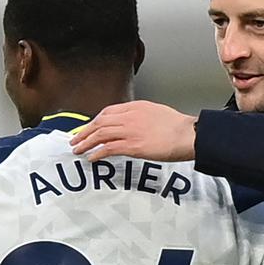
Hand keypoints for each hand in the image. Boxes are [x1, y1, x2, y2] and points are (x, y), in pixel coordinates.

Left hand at [70, 101, 196, 161]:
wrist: (187, 134)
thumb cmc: (178, 127)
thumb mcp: (157, 112)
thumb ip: (142, 116)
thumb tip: (134, 125)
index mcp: (135, 107)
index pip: (108, 112)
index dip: (95, 121)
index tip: (89, 128)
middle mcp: (129, 117)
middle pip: (99, 122)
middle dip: (84, 131)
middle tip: (75, 139)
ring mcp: (130, 131)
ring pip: (100, 134)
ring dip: (86, 143)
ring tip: (78, 150)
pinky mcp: (132, 146)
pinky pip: (108, 148)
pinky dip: (97, 153)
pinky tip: (91, 158)